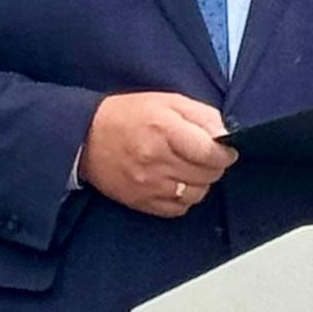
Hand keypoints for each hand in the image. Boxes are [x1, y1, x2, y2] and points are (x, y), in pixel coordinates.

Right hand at [82, 92, 237, 218]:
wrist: (86, 137)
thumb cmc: (128, 115)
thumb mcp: (167, 101)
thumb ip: (201, 115)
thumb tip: (226, 135)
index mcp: (164, 130)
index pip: (210, 153)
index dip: (224, 153)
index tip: (226, 150)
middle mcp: (157, 160)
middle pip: (206, 175)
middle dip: (214, 166)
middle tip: (206, 157)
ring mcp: (148, 185)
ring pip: (196, 194)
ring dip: (200, 183)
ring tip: (190, 169)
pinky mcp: (141, 202)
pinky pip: (178, 209)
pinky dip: (184, 199)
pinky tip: (176, 183)